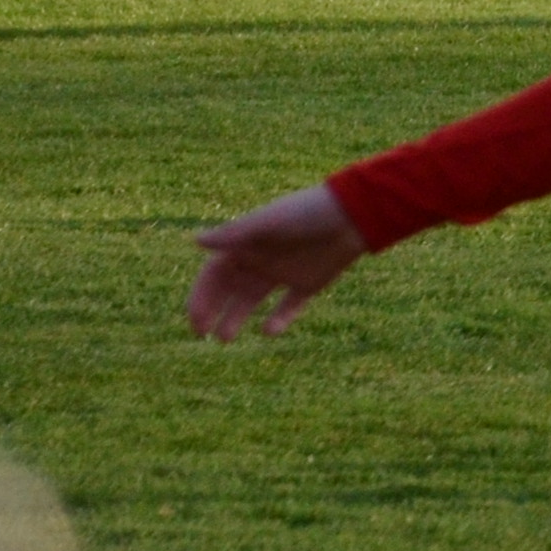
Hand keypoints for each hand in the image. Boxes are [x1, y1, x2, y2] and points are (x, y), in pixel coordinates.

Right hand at [189, 183, 363, 341]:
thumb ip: (235, 234)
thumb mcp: (270, 223)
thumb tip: (196, 241)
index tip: (196, 319)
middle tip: (202, 333)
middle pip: (229, 289)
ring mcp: (284, 272)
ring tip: (225, 339)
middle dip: (212, 309)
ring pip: (253, 300)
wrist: (354, 215)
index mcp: (246, 244)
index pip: (214, 274)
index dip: (201, 296)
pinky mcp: (309, 283)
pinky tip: (269, 331)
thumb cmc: (307, 212)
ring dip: (237, 317)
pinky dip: (279, 319)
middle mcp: (261, 259)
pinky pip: (289, 305)